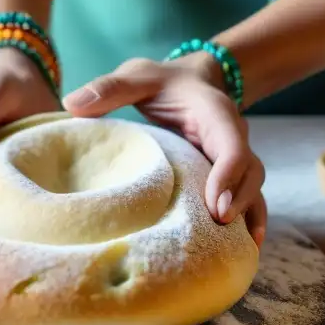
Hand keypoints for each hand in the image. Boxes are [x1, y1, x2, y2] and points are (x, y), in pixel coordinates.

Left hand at [62, 55, 266, 246]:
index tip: (215, 204)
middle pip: (250, 171)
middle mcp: (232, 136)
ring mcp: (234, 156)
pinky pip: (249, 196)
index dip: (228, 174)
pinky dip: (251, 219)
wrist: (194, 79)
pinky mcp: (229, 173)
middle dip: (241, 199)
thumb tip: (71, 104)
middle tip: (220, 225)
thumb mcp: (138, 76)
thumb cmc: (164, 81)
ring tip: (240, 249)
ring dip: (249, 215)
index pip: (231, 145)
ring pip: (253, 187)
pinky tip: (247, 247)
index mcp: (214, 114)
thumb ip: (110, 87)